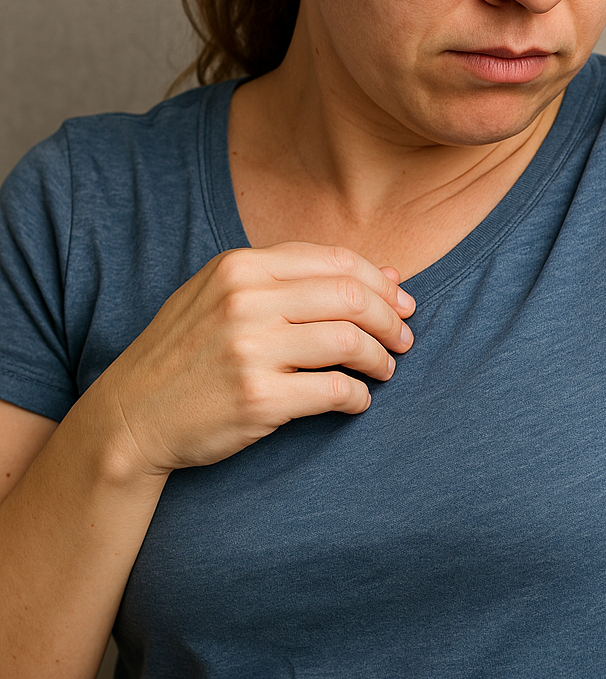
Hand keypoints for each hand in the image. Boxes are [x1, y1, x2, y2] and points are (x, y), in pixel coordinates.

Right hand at [90, 242, 415, 476]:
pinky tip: (357, 400)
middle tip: (403, 339)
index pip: (337, 262)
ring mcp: (250, 350)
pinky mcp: (258, 398)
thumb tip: (391, 276)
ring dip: (380, 358)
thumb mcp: (227, 296)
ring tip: (384, 369)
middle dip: (390, 319)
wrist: (129, 416)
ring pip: (350, 342)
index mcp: (241, 267)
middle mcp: (245, 301)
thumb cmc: (188, 351)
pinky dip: (358, 397)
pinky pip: (335, 391)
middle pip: (352, 298)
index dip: (381, 282)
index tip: (401, 303)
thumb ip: (301, 279)